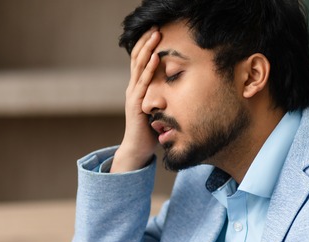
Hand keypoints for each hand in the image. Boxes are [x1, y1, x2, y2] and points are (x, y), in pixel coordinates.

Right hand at [111, 28, 161, 172]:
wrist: (137, 149)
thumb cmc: (149, 131)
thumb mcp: (157, 110)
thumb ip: (162, 98)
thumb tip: (176, 91)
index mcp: (138, 88)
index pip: (140, 62)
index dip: (146, 46)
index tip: (155, 32)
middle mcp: (133, 88)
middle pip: (138, 59)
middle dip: (146, 41)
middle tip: (155, 26)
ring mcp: (133, 95)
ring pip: (139, 67)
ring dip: (147, 49)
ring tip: (155, 35)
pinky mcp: (136, 103)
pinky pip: (143, 83)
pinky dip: (148, 69)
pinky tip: (154, 58)